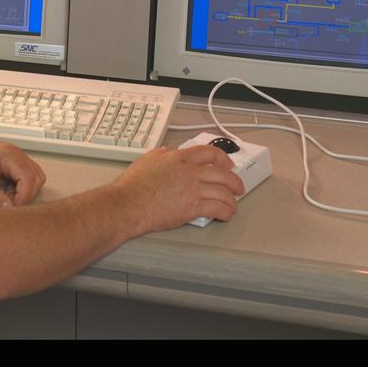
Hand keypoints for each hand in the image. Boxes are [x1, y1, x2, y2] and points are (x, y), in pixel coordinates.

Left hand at [0, 138, 46, 208]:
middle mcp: (16, 154)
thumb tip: (10, 209)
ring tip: (6, 197)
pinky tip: (6, 193)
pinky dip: (20, 189)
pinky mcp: (14, 165)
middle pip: (36, 178)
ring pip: (35, 178)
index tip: (12, 207)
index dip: (23, 196)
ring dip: (24, 192)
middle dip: (26, 195)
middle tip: (9, 203)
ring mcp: (16, 159)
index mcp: (8, 155)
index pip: (29, 178)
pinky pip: (26, 179)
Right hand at [113, 144, 244, 234]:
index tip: (228, 164)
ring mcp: (193, 189)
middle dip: (234, 181)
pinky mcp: (192, 207)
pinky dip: (226, 211)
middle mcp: (190, 171)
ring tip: (233, 204)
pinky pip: (217, 208)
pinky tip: (226, 214)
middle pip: (222, 174)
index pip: (210, 153)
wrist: (129, 204)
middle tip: (238, 186)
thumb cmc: (133, 185)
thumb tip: (167, 152)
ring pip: (223, 192)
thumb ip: (160, 154)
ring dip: (232, 199)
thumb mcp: (147, 159)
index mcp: (180, 158)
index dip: (223, 158)